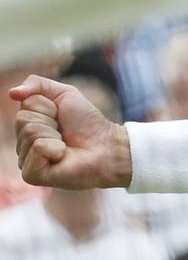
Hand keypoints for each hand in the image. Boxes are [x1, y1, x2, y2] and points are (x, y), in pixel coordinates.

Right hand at [10, 76, 130, 189]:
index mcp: (28, 124)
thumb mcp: (65, 93)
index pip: (25, 105)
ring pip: (30, 133)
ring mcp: (25, 160)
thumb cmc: (86, 122)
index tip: (61, 115)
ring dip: (54, 134)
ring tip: (64, 143)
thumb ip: (37, 84)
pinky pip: (36, 149)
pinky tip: (62, 156)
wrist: (104, 146)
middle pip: (23, 119)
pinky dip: (54, 148)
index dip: (48, 106)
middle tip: (64, 131)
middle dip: (50, 120)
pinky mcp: (32, 175)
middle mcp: (23, 143)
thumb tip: (11, 92)